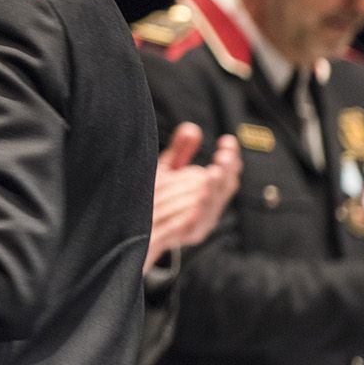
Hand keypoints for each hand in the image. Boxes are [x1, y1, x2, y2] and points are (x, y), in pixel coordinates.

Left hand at [144, 123, 240, 271]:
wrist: (133, 232)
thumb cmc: (153, 202)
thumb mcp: (168, 173)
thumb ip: (181, 152)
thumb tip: (192, 128)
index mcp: (207, 194)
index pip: (226, 174)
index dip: (230, 158)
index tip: (228, 141)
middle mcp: (207, 209)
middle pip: (224, 188)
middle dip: (226, 171)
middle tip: (223, 156)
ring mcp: (198, 223)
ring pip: (211, 204)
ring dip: (214, 188)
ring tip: (215, 171)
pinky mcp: (184, 235)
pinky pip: (195, 221)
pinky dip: (200, 208)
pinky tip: (200, 194)